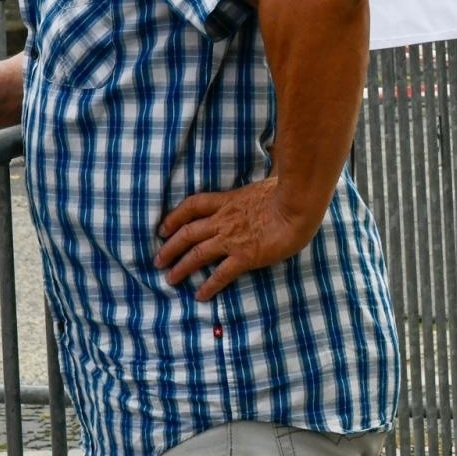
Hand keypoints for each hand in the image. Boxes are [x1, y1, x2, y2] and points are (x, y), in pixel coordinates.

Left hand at [154, 176, 318, 300]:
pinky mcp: (245, 256)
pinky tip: (200, 296)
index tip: (163, 228)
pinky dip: (209, 286)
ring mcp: (232, 239)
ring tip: (170, 279)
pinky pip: (221, 274)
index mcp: (229, 201)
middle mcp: (224, 220)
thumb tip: (271, 159)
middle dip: (169, 248)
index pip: (193, 206)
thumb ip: (260, 182)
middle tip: (158, 261)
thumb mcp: (267, 181)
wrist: (298, 205)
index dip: (174, 217)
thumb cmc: (289, 190)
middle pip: (187, 233)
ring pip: (197, 254)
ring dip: (181, 268)